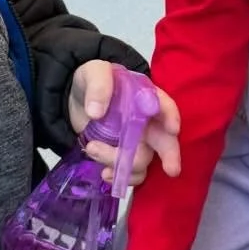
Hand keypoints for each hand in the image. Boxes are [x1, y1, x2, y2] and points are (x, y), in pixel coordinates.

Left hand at [70, 61, 180, 186]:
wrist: (76, 99)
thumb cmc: (92, 81)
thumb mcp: (93, 73)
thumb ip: (98, 86)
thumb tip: (95, 112)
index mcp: (144, 97)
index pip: (164, 105)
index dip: (171, 116)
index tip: (172, 129)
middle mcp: (146, 121)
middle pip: (165, 140)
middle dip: (170, 155)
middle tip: (171, 169)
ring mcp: (136, 141)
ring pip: (142, 160)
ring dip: (123, 163)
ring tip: (92, 149)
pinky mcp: (123, 155)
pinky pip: (130, 172)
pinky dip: (120, 176)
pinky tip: (104, 174)